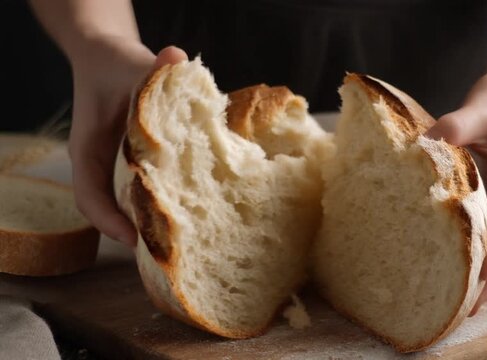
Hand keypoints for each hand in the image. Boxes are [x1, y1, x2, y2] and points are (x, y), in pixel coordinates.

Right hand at [67, 38, 186, 245]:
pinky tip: (204, 203)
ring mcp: (124, 168)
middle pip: (116, 210)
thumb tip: (177, 57)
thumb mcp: (129, 63)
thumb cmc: (114, 66)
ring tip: (189, 239)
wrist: (111, 60)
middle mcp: (106, 167)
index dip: (108, 221)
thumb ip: (151, 67)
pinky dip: (175, 197)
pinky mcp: (145, 163)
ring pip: (136, 204)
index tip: (131, 239)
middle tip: (168, 251)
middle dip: (140, 231)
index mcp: (90, 152)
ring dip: (158, 220)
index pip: (89, 197)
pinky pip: (157, 187)